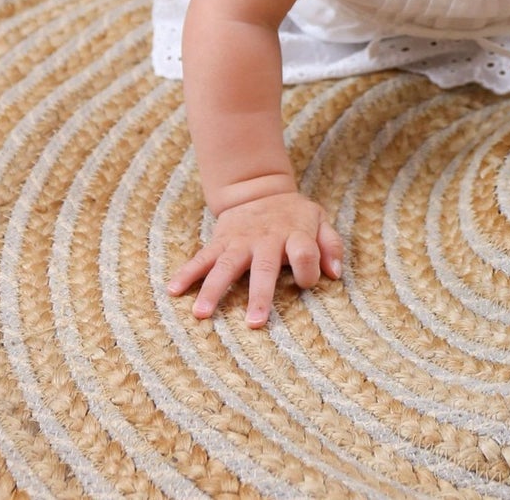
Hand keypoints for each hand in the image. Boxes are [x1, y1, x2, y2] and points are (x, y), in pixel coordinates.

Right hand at [167, 190, 343, 327]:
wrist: (259, 187)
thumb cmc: (294, 215)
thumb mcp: (319, 220)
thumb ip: (331, 245)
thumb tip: (336, 273)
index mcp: (294, 234)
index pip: (305, 253)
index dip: (309, 268)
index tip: (308, 282)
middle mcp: (266, 239)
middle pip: (264, 267)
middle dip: (259, 294)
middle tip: (254, 323)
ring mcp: (240, 241)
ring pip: (226, 265)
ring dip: (214, 290)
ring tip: (201, 314)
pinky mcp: (221, 241)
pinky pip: (202, 257)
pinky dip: (188, 273)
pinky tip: (174, 290)